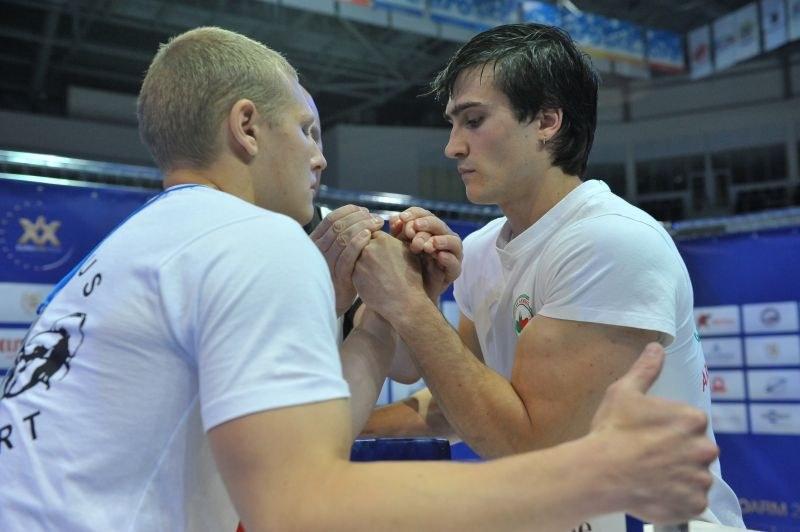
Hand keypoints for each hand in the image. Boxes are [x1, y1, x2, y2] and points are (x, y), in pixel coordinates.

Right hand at [309, 205, 383, 315]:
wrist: (333, 305)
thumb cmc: (337, 276)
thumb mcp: (333, 255)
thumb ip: (338, 238)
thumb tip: (358, 216)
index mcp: (315, 242)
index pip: (330, 219)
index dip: (349, 212)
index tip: (364, 210)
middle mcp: (317, 251)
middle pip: (338, 226)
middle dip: (359, 218)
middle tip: (376, 217)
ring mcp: (326, 264)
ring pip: (343, 237)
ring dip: (363, 226)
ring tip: (378, 223)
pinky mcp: (338, 276)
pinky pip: (348, 256)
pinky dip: (358, 242)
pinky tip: (369, 235)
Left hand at [352, 232, 425, 319]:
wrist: (404, 302)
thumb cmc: (410, 278)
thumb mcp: (408, 253)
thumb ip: (395, 239)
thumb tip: (390, 234)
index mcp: (383, 239)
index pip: (370, 233)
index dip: (374, 242)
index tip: (379, 251)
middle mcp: (368, 248)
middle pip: (360, 243)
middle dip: (366, 251)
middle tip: (376, 263)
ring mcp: (359, 262)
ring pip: (355, 257)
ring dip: (361, 262)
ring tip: (375, 273)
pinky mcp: (353, 276)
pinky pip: (352, 270)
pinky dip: (359, 274)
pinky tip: (370, 281)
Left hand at [389, 207, 462, 300]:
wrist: (406, 297)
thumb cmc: (401, 268)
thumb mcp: (396, 248)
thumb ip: (396, 233)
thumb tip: (394, 219)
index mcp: (427, 230)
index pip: (423, 215)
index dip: (414, 214)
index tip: (401, 219)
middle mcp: (442, 238)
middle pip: (438, 225)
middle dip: (426, 226)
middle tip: (412, 232)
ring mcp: (451, 254)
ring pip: (452, 241)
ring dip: (440, 240)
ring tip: (428, 245)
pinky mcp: (454, 271)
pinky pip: (455, 262)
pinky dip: (448, 258)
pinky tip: (438, 256)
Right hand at [589, 343, 717, 523]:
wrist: (601, 472)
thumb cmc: (613, 430)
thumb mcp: (624, 392)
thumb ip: (646, 369)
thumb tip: (657, 346)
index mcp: (693, 419)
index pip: (692, 423)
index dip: (671, 428)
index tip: (652, 434)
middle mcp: (705, 449)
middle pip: (698, 450)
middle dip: (680, 452)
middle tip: (651, 456)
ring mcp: (700, 480)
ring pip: (695, 476)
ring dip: (680, 476)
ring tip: (652, 476)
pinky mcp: (694, 506)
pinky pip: (691, 502)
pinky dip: (678, 499)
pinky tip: (656, 491)